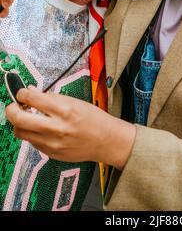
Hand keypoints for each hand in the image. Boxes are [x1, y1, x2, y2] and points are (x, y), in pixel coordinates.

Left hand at [6, 86, 135, 169]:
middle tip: (14, 106)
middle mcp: (56, 128)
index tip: (22, 93)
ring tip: (27, 118)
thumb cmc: (94, 119)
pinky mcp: (51, 153)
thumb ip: (51, 98)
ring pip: (21, 133)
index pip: (32, 98)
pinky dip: (32, 133)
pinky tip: (41, 129)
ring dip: (19, 123)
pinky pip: (32, 142)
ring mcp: (52, 143)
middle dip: (11, 110)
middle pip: (19, 119)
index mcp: (64, 110)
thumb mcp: (75, 102)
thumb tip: (31, 92)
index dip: (22, 93)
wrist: (106, 141)